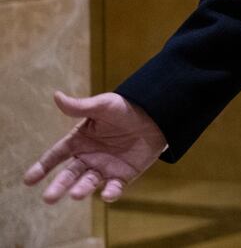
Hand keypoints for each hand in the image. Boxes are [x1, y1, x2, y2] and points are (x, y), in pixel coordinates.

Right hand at [22, 91, 166, 203]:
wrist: (156, 116)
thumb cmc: (125, 109)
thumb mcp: (103, 105)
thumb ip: (80, 106)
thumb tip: (56, 96)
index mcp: (78, 141)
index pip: (56, 155)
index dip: (42, 167)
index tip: (28, 180)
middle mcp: (87, 157)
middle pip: (69, 174)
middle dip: (58, 185)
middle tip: (49, 198)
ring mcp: (104, 168)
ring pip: (88, 183)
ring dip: (81, 189)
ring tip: (75, 194)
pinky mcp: (122, 176)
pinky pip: (114, 187)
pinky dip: (110, 192)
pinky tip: (108, 194)